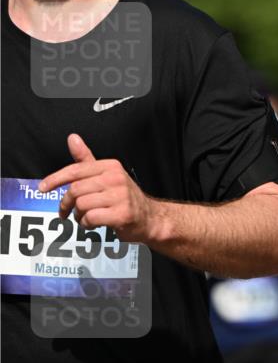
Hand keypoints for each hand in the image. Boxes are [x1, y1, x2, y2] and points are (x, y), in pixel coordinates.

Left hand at [39, 134, 154, 241]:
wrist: (150, 218)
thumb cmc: (124, 198)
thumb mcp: (107, 176)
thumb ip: (87, 160)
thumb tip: (72, 138)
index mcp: (110, 166)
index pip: (76, 170)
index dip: (55, 179)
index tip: (42, 188)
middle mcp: (115, 178)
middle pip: (75, 190)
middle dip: (66, 203)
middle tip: (66, 212)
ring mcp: (120, 196)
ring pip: (81, 205)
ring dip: (78, 215)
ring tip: (84, 218)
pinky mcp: (122, 214)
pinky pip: (91, 218)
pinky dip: (87, 224)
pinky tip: (92, 224)